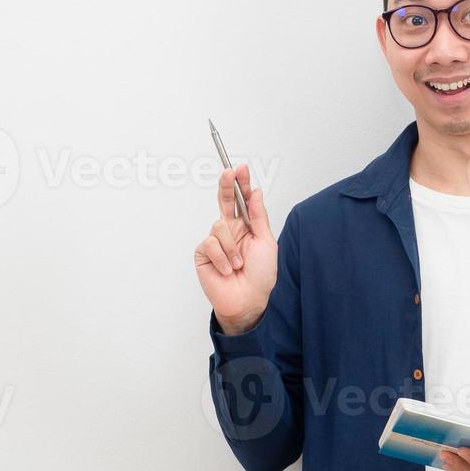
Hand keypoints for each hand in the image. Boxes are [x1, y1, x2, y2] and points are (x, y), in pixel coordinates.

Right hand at [194, 163, 276, 334]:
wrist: (248, 302)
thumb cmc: (261, 276)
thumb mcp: (266, 243)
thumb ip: (258, 216)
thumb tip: (256, 192)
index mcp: (246, 227)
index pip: (242, 201)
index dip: (241, 184)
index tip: (241, 168)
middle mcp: (230, 231)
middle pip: (224, 202)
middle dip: (226, 186)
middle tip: (228, 172)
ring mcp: (215, 242)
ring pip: (218, 227)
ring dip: (232, 248)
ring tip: (239, 264)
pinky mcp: (203, 254)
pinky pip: (210, 244)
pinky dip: (222, 258)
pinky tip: (228, 270)